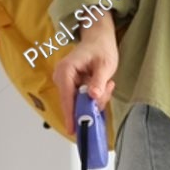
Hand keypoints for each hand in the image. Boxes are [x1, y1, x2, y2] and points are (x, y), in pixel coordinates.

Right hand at [52, 17, 118, 135]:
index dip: (70, 114)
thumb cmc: (101, 48)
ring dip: (96, 99)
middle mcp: (61, 77)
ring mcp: (65, 83)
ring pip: (79, 103)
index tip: (73, 129)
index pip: (67, 96)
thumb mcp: (105, 65)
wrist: (99, 40)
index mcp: (66, 70)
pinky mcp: (70, 88)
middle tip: (108, 87)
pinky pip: (82, 100)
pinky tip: (102, 85)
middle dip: (92, 103)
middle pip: (73, 103)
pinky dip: (94, 97)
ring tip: (106, 83)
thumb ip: (99, 81)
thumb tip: (93, 96)